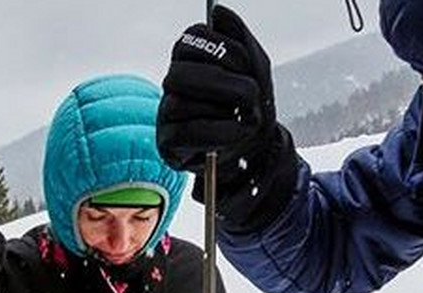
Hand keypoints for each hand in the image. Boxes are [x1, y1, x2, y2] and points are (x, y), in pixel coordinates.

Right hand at [157, 5, 275, 178]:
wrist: (255, 149)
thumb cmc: (248, 107)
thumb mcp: (255, 68)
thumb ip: (239, 37)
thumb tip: (218, 12)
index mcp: (190, 58)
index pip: (192, 39)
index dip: (224, 50)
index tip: (246, 67)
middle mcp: (173, 84)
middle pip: (179, 74)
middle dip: (222, 84)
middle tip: (249, 95)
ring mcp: (166, 113)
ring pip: (180, 104)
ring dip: (224, 111)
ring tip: (243, 117)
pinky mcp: (168, 142)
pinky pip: (186, 132)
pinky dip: (220, 132)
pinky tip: (236, 132)